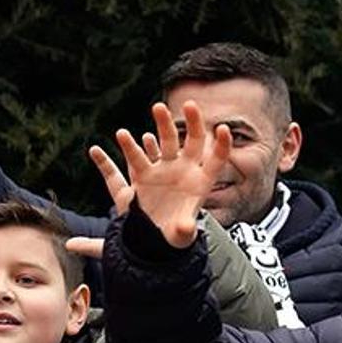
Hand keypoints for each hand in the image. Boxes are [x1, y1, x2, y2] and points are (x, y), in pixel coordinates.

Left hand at [65, 133, 164, 258]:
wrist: (168, 252)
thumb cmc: (145, 248)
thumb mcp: (114, 248)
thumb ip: (91, 245)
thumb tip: (68, 245)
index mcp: (127, 202)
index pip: (113, 179)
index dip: (104, 164)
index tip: (93, 149)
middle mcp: (145, 191)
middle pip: (135, 165)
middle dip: (130, 149)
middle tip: (122, 133)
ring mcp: (162, 189)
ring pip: (156, 163)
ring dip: (152, 148)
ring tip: (147, 136)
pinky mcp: (181, 190)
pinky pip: (175, 171)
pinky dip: (173, 158)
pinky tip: (173, 145)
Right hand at [91, 102, 229, 248]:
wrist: (155, 238)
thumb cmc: (175, 236)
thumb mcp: (181, 236)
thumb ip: (184, 230)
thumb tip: (185, 228)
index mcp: (201, 183)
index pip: (216, 160)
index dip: (222, 145)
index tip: (224, 129)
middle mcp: (183, 171)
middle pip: (191, 142)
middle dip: (192, 122)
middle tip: (190, 104)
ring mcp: (163, 170)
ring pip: (163, 143)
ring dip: (161, 125)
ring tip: (156, 108)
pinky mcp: (142, 176)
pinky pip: (135, 159)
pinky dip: (126, 149)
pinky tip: (117, 138)